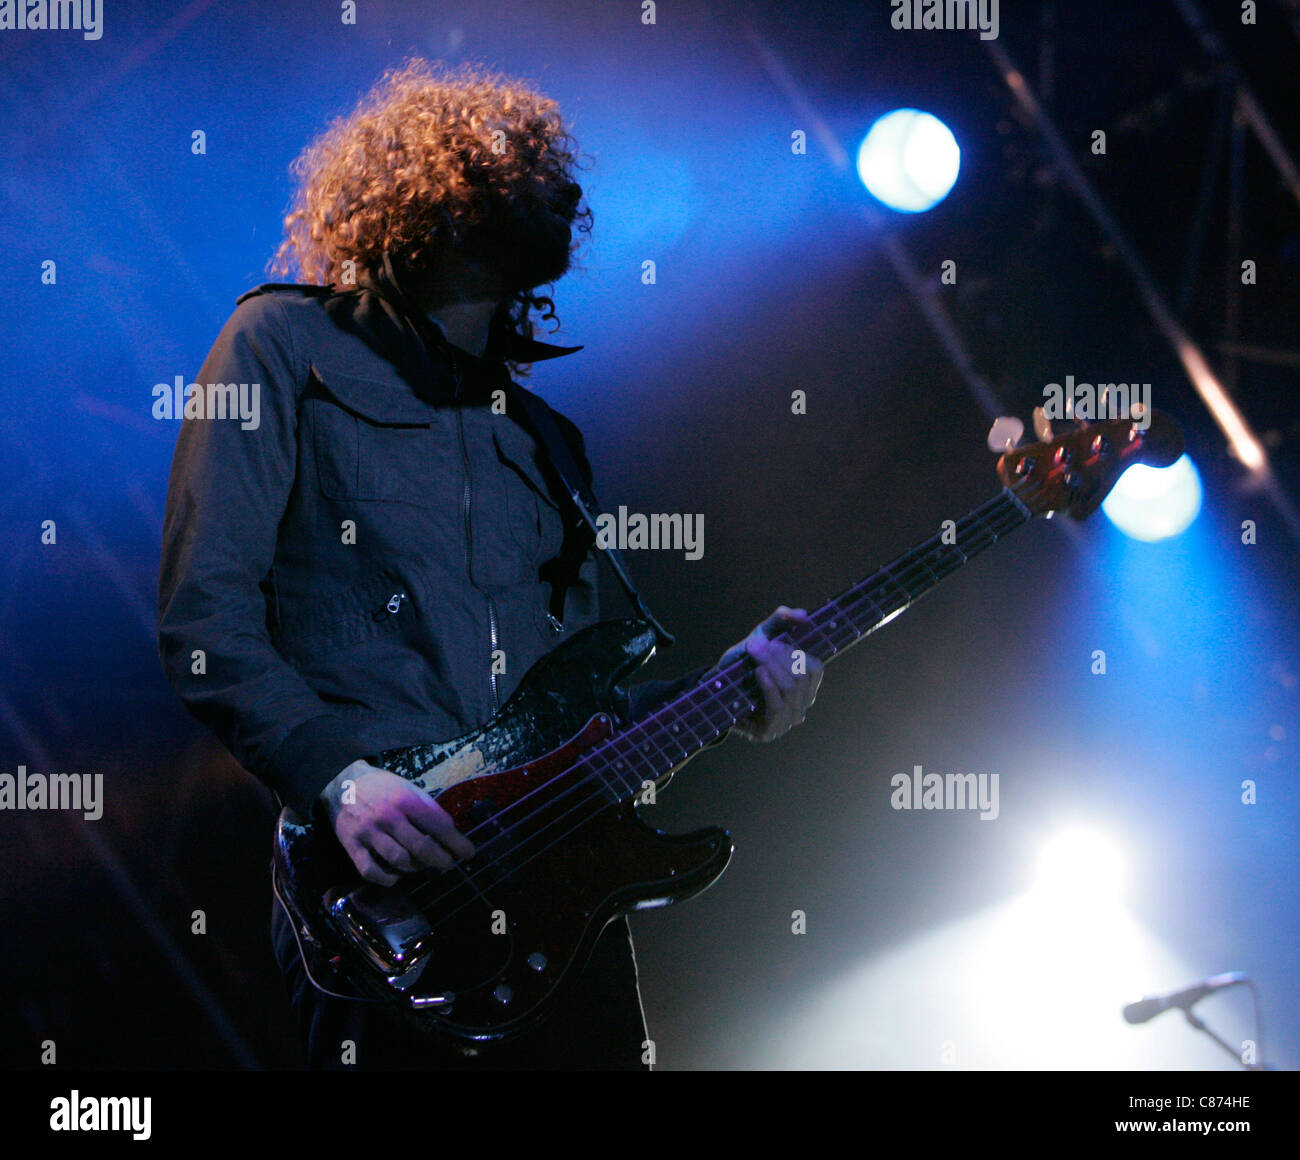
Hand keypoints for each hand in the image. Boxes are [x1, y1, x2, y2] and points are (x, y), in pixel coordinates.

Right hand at [320, 761, 475, 885]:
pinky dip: (387, 878)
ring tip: (422, 865)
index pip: (438, 827)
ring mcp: (368, 832)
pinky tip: (396, 875)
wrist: (344, 782)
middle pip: (421, 847)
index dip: (457, 844)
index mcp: (406, 800)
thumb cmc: (385, 788)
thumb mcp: (410, 789)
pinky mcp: (351, 844)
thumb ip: (429, 809)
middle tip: (448, 864)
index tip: (468, 853)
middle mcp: (388, 816)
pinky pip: (370, 871)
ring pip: (398, 861)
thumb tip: (452, 833)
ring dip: (416, 868)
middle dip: (441, 860)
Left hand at [716, 606, 823, 741]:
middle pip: (801, 677)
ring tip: (754, 653)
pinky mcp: (770, 731)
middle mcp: (802, 705)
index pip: (816, 668)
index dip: (797, 653)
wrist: (715, 689)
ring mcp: (788, 721)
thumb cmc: (744, 663)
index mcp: (806, 685)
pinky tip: (758, 671)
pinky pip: (778, 707)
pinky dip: (769, 686)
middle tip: (756, 644)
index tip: (775, 642)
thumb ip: (781, 619)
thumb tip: (804, 615)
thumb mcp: (762, 635)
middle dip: (778, 657)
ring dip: (770, 666)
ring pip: (790, 690)